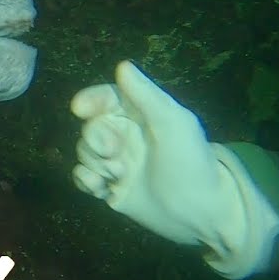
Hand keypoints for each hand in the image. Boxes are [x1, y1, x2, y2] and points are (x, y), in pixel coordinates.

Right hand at [70, 61, 278, 277]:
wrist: (198, 214)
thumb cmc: (190, 162)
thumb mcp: (173, 123)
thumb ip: (147, 95)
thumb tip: (123, 65)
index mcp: (142, 116)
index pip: (108, 98)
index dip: (91, 100)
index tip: (80, 108)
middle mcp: (127, 137)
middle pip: (92, 126)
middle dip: (96, 138)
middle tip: (114, 154)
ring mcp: (117, 163)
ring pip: (85, 151)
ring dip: (94, 162)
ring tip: (119, 176)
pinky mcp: (110, 188)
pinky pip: (82, 177)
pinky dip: (85, 180)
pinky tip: (100, 188)